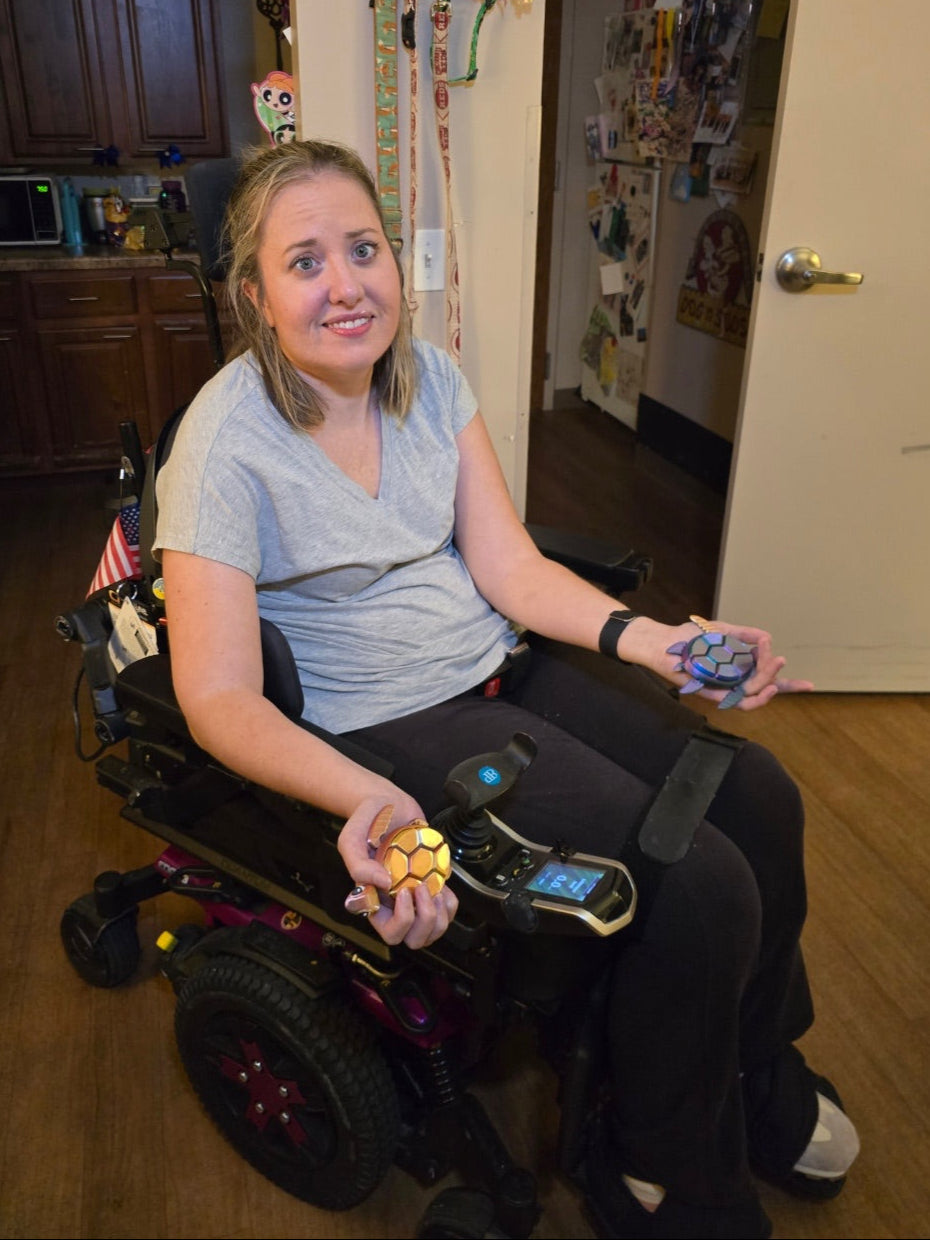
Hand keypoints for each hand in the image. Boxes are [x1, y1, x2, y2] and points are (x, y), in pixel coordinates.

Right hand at [338, 793, 458, 948]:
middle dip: (425, 920)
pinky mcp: (432, 886)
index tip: (404, 891)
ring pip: (433, 930)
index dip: (402, 920)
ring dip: (439, 913)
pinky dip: (450, 900)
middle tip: (422, 889)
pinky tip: (442, 883)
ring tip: (433, 888)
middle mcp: (395, 905)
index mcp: (374, 901)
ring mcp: (416, 898)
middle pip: (415, 939)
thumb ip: (358, 864)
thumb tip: (384, 884)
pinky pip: (447, 910)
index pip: (390, 933)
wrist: (388, 803)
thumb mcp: (351, 838)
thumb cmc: (367, 822)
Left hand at [633, 617, 813, 710]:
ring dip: (767, 686)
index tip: (810, 686)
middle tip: (779, 660)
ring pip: (752, 695)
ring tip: (774, 673)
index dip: (788, 685)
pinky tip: (764, 688)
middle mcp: (733, 681)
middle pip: (764, 688)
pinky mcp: (712, 694)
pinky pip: (736, 701)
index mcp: (738, 668)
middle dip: (775, 677)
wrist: (664, 643)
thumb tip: (768, 638)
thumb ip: (745, 634)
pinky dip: (752, 697)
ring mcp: (723, 688)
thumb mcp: (722, 630)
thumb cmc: (690, 637)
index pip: (767, 679)